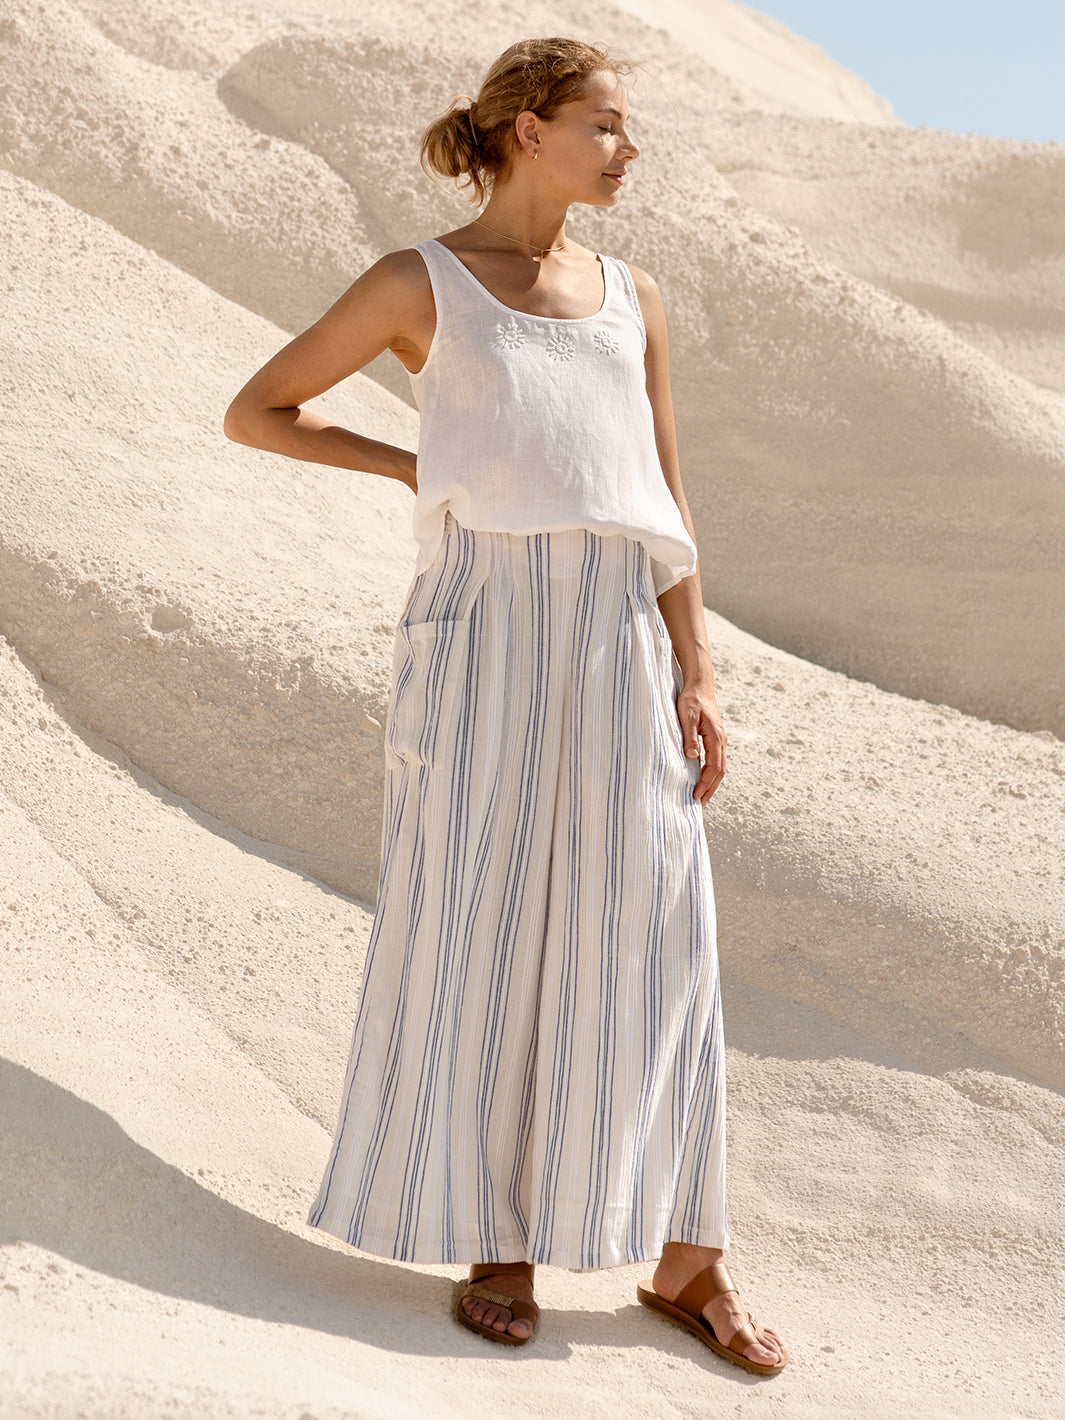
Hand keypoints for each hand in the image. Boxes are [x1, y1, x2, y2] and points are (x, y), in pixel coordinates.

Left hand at [675, 680, 725, 802]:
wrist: (700, 685)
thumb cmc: (691, 699)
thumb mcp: (686, 716)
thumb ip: (689, 737)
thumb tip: (692, 757)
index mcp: (715, 736)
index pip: (713, 766)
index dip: (705, 783)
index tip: (695, 796)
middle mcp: (721, 740)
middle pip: (720, 772)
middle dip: (710, 789)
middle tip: (699, 805)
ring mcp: (719, 740)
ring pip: (719, 768)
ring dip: (711, 784)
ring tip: (701, 798)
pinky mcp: (714, 739)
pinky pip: (716, 761)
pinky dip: (710, 774)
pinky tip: (702, 780)